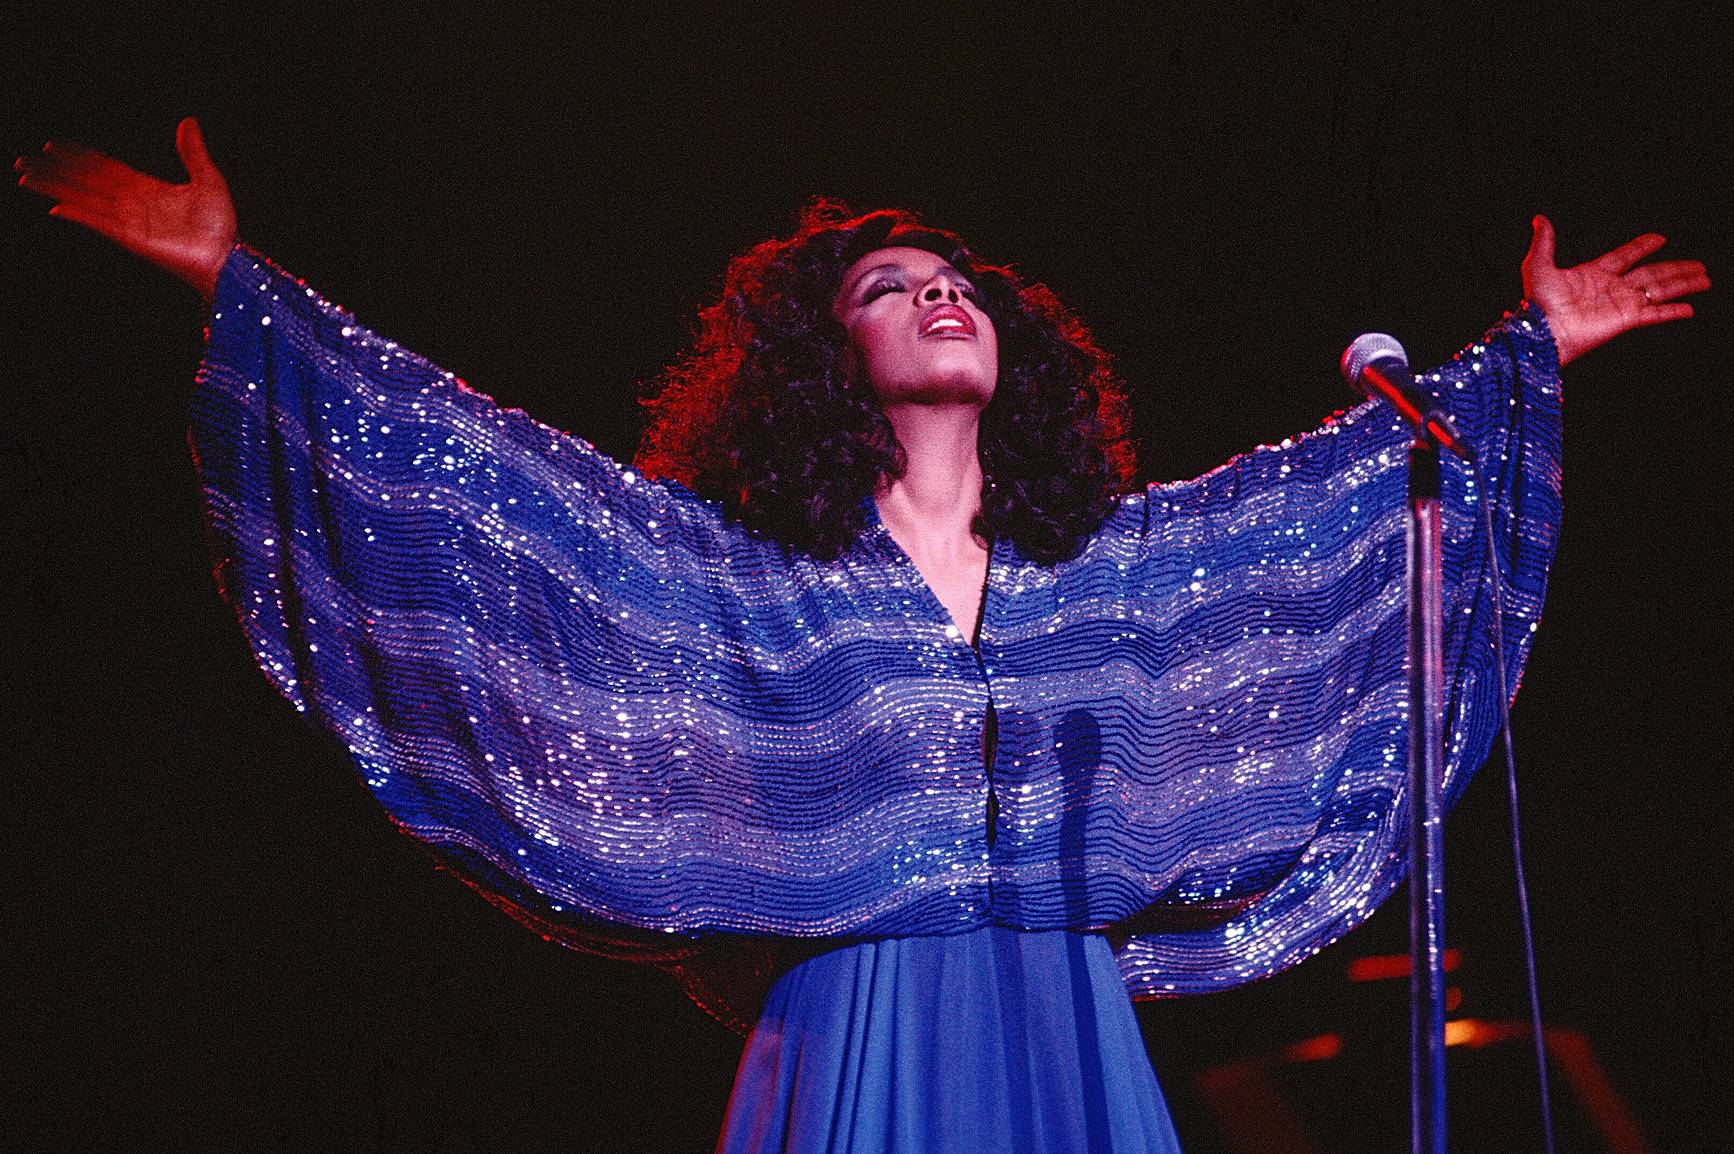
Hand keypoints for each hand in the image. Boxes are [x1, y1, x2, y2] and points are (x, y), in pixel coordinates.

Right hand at [15, 117, 237, 305]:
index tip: (54, 145)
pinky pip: (100, 222)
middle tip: (24, 159)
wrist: (227, 256)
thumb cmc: (219, 226)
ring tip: (26, 177)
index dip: (79, 155)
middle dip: (54, 170)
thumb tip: (188, 121)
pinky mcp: (131, 238)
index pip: (104, 167)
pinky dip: (79, 214)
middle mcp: (132, 203)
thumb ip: (193, 152)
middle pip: (84, 180)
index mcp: (147, 188)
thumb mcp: (208, 180)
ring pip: (83, 198)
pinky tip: (57, 207)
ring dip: (54, 187)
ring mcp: (129, 220)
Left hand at [1522, 214, 1709, 365]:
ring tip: (1704, 278)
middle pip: (1652, 274)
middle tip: (1698, 264)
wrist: (1544, 331)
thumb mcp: (1538, 265)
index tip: (1659, 238)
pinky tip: (1689, 308)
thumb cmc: (1539, 303)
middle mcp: (1612, 288)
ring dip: (1683, 284)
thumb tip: (1539, 218)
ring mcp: (1621, 304)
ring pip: (1660, 289)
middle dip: (1676, 268)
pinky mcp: (1627, 320)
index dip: (1642, 246)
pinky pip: (1655, 313)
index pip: (1625, 256)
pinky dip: (1673, 311)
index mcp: (1594, 274)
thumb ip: (1543, 242)